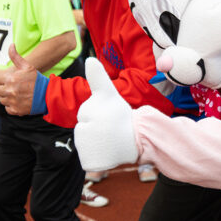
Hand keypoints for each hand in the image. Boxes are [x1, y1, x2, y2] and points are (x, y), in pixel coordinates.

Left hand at [0, 45, 39, 114]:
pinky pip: (7, 108)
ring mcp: (12, 101)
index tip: (9, 82)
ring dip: (7, 98)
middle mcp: (10, 90)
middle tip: (13, 89)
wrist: (47, 95)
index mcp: (11, 78)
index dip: (2, 81)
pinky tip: (19, 102)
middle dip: (3, 90)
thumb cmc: (36, 80)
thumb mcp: (27, 66)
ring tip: (17, 95)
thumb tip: (11, 45)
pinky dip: (11, 106)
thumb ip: (16, 57)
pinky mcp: (15, 110)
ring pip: (2, 100)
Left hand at [74, 57, 138, 171]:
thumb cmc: (122, 117)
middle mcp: (89, 125)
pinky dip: (95, 158)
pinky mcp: (90, 161)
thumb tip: (89, 60)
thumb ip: (98, 78)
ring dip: (94, 143)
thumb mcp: (109, 95)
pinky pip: (86, 159)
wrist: (138, 140)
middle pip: (82, 128)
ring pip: (83, 143)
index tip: (108, 112)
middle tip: (109, 128)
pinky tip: (107, 152)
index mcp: (92, 108)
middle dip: (93, 128)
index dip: (96, 114)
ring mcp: (88, 146)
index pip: (84, 114)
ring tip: (108, 140)